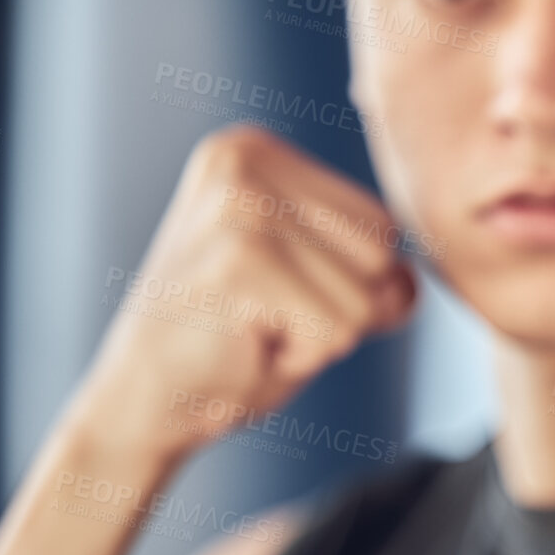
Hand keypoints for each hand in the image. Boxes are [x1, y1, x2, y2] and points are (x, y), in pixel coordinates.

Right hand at [71, 124, 416, 463]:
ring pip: (365, 295)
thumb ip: (367, 261)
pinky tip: (245, 345)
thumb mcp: (309, 282)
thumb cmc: (231, 345)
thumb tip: (412, 279)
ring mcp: (240, 204)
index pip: (380, 224)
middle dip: (340, 308)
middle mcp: (245, 159)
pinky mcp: (241, 259)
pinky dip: (302, 356)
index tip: (274, 295)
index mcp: (257, 149)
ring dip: (321, 335)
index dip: (347, 284)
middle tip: (262, 317)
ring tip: (253, 329)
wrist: (142, 405)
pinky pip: (338, 329)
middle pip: (381, 252)